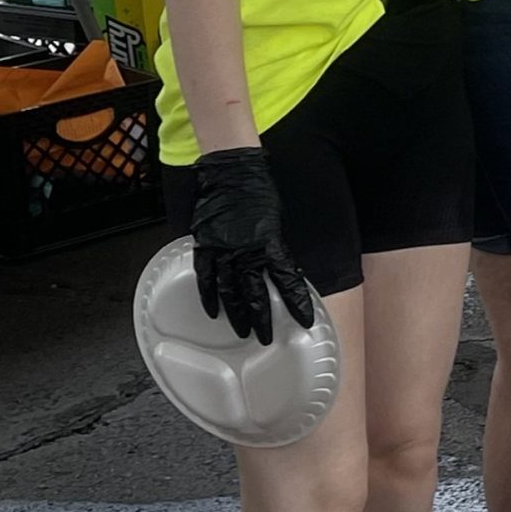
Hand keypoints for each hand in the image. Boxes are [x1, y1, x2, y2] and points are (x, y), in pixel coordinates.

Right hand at [187, 147, 316, 344]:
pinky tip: (212, 312)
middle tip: (265, 339)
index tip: (305, 321)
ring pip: (229, 292)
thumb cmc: (260, 193)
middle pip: (255, 295)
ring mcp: (222, 252)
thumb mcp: (279, 222)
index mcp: (270, 245)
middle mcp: (246, 253)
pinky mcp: (205, 247)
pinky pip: (205, 278)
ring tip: (242, 332)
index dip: (298, 303)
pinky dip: (208, 296)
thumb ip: (279, 248)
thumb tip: (284, 270)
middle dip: (262, 320)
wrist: (232, 173)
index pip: (289, 282)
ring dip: (236, 315)